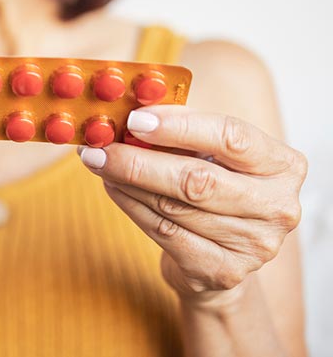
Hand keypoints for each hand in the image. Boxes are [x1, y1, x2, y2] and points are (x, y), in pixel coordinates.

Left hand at [78, 105, 306, 305]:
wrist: (221, 257)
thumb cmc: (214, 191)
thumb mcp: (213, 156)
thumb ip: (184, 133)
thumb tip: (133, 113)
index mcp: (283, 165)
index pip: (232, 137)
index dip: (179, 127)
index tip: (135, 120)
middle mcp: (277, 206)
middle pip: (198, 179)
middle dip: (140, 161)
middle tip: (100, 148)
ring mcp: (253, 245)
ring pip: (174, 207)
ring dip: (128, 182)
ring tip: (100, 164)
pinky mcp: (223, 271)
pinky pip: (164, 233)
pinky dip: (131, 207)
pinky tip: (113, 188)